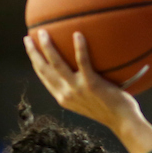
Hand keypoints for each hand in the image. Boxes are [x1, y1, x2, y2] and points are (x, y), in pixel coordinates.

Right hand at [24, 30, 141, 130]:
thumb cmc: (112, 109)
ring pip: (56, 63)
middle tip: (28, 38)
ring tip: (43, 32)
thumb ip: (81, 88)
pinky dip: (79, 47)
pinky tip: (78, 34)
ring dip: (47, 46)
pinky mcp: (91, 84)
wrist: (123, 121)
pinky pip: (83, 62)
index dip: (35, 63)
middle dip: (33, 52)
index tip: (31, 49)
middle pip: (44, 69)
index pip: (44, 78)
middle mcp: (66, 94)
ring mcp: (77, 89)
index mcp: (64, 98)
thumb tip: (83, 70)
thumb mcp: (89, 101)